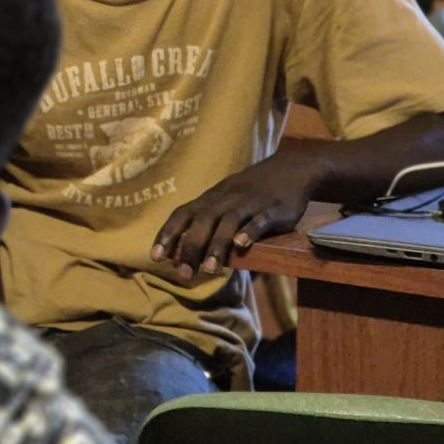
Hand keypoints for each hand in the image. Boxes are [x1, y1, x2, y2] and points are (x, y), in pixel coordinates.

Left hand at [149, 156, 321, 282]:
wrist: (288, 170)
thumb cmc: (248, 192)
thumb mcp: (223, 201)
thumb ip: (206, 223)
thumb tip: (181, 249)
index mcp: (210, 199)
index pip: (182, 214)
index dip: (168, 234)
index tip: (155, 256)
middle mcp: (225, 200)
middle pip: (202, 221)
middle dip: (190, 247)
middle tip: (183, 273)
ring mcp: (249, 203)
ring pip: (228, 223)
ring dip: (217, 245)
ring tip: (210, 270)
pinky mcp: (272, 209)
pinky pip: (259, 220)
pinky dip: (249, 231)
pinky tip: (241, 245)